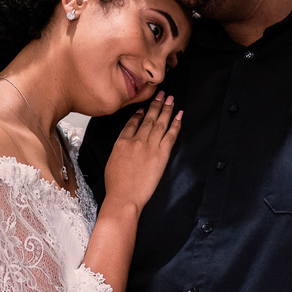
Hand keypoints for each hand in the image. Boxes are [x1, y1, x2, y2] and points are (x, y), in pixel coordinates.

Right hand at [104, 92, 182, 211]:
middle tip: (161, 94)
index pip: (132, 123)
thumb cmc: (116, 186)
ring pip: (160, 123)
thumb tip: (124, 147)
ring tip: (170, 99)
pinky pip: (170, 135)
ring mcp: (150, 146)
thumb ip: (119, 150)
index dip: (139, 114)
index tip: (144, 108)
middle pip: (148, 119)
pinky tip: (179, 115)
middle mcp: (136, 140)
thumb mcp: (111, 162)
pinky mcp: (161, 154)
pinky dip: (176, 124)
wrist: (124, 197)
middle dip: (156, 105)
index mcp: (122, 142)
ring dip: (166, 109)